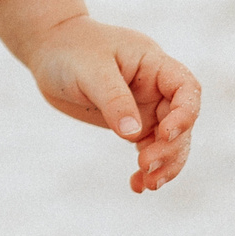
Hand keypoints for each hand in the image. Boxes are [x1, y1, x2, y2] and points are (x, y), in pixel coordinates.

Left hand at [17, 16, 199, 192]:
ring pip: (169, 141)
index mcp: (153, 64)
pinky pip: (148, 148)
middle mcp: (156, 87)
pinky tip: (137, 185)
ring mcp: (145, 106)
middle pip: (181, 121)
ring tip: (147, 184)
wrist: (49, 50)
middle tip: (146, 166)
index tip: (165, 133)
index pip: (185, 88)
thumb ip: (113, 99)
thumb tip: (132, 134)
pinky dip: (146, 168)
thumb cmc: (71, 50)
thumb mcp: (90, 70)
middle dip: (171, 148)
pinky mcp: (130, 123)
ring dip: (164, 164)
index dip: (184, 113)